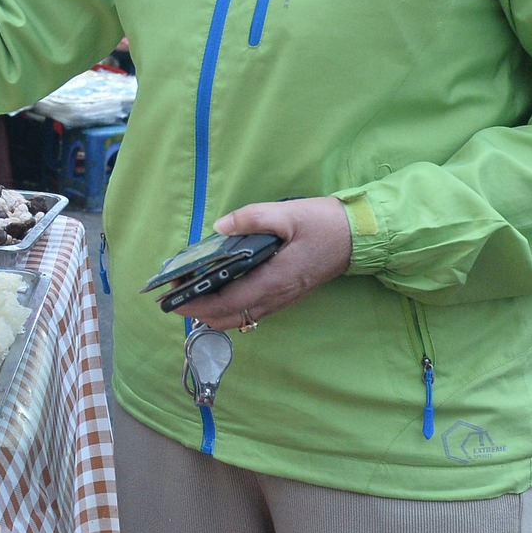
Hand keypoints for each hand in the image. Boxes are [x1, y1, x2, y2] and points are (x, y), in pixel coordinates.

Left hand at [182, 198, 352, 330]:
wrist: (359, 237)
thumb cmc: (323, 224)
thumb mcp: (287, 214)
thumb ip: (251, 219)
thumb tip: (220, 228)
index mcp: (273, 280)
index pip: (226, 302)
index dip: (196, 303)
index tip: (172, 298)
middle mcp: (276, 297)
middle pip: (228, 318)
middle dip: (197, 311)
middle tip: (175, 295)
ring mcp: (282, 300)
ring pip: (239, 318)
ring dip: (212, 312)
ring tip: (191, 293)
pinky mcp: (285, 296)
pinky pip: (251, 311)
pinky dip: (229, 308)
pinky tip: (218, 292)